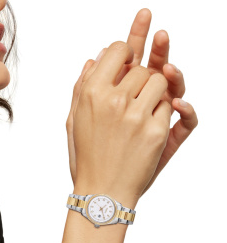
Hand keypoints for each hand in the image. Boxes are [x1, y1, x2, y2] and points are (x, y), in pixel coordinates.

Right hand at [69, 41, 170, 208]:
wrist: (102, 193)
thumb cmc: (86, 157)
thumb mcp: (73, 120)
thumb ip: (82, 86)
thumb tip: (96, 57)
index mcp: (91, 94)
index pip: (118, 49)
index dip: (126, 50)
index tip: (129, 58)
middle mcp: (113, 101)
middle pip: (142, 67)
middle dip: (140, 79)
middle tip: (131, 99)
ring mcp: (137, 116)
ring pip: (161, 82)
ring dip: (155, 94)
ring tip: (140, 113)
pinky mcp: (156, 132)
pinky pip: (170, 106)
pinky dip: (162, 114)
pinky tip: (145, 130)